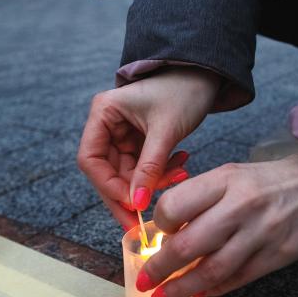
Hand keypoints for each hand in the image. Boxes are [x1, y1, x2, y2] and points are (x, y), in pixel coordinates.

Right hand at [77, 68, 218, 228]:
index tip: (131, 204)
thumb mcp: (166, 131)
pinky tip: (182, 166)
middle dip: (130, 194)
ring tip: (180, 174)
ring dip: (152, 183)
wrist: (206, 75)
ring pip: (128, 175)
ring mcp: (122, 134)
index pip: (91, 160)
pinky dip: (161, 174)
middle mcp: (107, 125)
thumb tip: (136, 204)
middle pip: (107, 173)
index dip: (108, 187)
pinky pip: (143, 169)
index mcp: (103, 113)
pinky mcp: (139, 142)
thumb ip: (150, 168)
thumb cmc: (183, 90)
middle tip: (145, 221)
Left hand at [136, 152, 297, 296]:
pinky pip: (238, 279)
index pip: (174, 206)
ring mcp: (261, 233)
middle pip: (187, 245)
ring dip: (181, 289)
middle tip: (145, 281)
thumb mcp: (235, 174)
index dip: (158, 225)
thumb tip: (169, 230)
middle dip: (159, 268)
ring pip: (211, 270)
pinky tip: (200, 293)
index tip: (155, 236)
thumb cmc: (274, 180)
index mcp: (225, 180)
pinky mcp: (278, 255)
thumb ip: (204, 198)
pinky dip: (214, 289)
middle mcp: (240, 206)